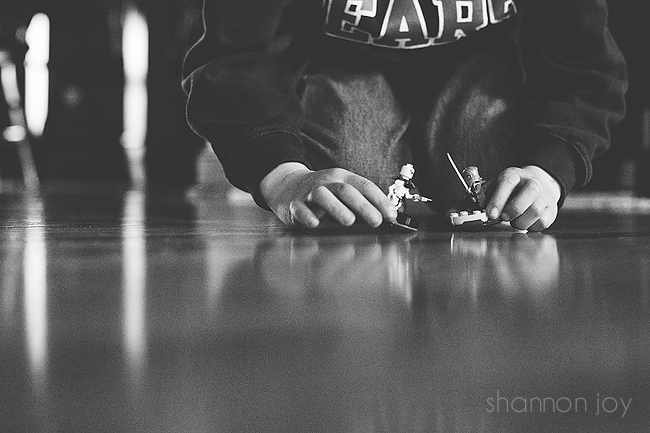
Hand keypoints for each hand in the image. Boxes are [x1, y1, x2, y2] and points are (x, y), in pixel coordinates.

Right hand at [260, 163, 397, 228]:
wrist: (287, 186)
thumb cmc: (321, 192)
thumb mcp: (341, 191)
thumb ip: (360, 203)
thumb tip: (384, 219)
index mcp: (342, 178)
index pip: (364, 186)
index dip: (379, 200)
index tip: (391, 215)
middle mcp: (326, 182)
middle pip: (346, 190)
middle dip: (363, 206)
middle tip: (377, 221)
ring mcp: (309, 192)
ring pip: (323, 196)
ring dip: (338, 208)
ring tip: (350, 221)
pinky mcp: (294, 204)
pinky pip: (300, 209)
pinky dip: (307, 216)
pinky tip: (314, 223)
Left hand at [486, 165, 561, 230]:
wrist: (537, 184)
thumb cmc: (510, 189)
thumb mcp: (494, 186)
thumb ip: (481, 197)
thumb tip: (468, 208)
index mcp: (514, 175)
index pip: (507, 182)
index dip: (498, 199)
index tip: (491, 214)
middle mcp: (531, 183)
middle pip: (529, 194)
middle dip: (513, 210)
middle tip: (503, 218)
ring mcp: (544, 196)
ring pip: (535, 211)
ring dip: (520, 221)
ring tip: (513, 221)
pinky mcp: (551, 209)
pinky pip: (543, 222)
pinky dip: (531, 227)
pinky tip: (524, 223)